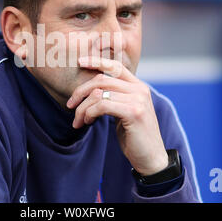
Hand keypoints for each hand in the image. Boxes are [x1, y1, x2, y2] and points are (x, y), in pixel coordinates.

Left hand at [66, 56, 167, 175]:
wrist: (151, 158)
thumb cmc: (134, 136)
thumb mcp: (124, 112)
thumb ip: (114, 98)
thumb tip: (90, 89)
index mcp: (138, 86)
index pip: (115, 66)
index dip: (96, 61)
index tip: (80, 62)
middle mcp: (140, 89)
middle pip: (102, 80)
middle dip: (81, 92)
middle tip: (70, 105)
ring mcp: (138, 100)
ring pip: (99, 94)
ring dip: (83, 108)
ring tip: (79, 121)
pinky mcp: (134, 112)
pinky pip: (102, 105)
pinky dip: (89, 113)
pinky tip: (88, 122)